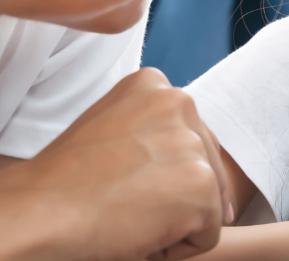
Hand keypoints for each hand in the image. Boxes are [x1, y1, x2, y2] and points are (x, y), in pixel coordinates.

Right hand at [0, 68, 231, 260]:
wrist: (38, 214)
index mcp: (154, 85)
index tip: (124, 181)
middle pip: (206, 165)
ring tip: (127, 215)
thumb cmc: (64, 183)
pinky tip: (138, 234)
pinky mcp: (201, 185)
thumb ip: (155, 132)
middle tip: (123, 203)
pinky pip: (209, 233)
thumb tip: (208, 167)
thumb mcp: (113, 129)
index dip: (161, 173)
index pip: (189, 136)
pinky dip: (176, 247)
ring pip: (208, 200)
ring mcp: (193, 143)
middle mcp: (179, 103)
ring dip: (173, 220)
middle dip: (174, 195)